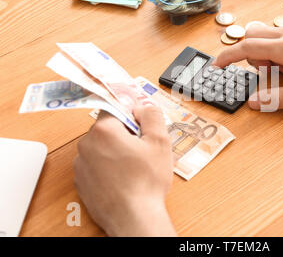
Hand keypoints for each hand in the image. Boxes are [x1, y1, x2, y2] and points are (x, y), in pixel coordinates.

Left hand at [74, 105, 176, 235]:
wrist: (133, 218)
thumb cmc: (146, 181)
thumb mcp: (159, 141)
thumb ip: (152, 116)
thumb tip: (143, 106)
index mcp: (103, 130)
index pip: (116, 108)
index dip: (132, 114)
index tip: (142, 122)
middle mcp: (86, 145)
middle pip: (108, 129)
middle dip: (126, 134)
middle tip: (143, 148)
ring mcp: (81, 165)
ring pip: (102, 148)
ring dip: (116, 152)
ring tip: (135, 168)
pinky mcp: (81, 183)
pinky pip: (96, 166)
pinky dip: (108, 169)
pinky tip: (125, 179)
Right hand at [214, 25, 282, 108]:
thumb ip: (277, 99)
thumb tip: (254, 102)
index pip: (246, 47)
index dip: (227, 57)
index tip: (215, 65)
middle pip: (252, 36)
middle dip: (251, 56)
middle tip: (270, 74)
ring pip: (264, 36)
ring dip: (266, 54)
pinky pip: (278, 38)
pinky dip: (277, 51)